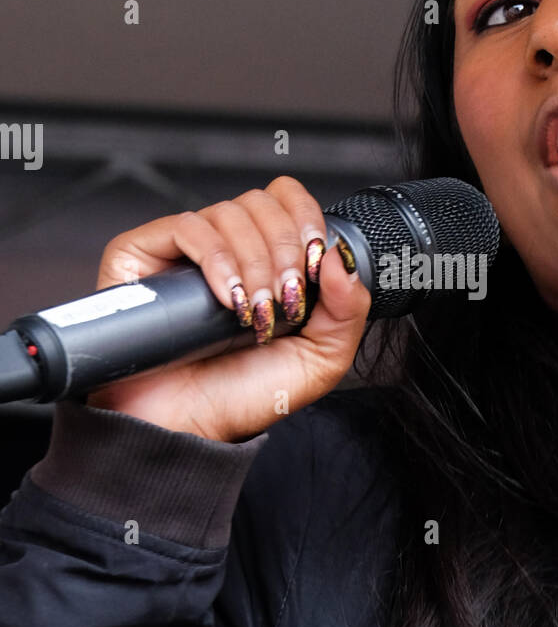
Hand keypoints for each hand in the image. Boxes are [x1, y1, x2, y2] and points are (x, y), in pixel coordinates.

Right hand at [85, 176, 369, 441]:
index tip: (313, 264)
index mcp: (265, 259)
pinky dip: (216, 259)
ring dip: (253, 263)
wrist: (188, 428)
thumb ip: (347, 310)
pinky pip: (188, 227)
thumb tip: (341, 255)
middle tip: (283, 302)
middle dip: (283, 251)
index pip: (287, 199)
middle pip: (262, 202)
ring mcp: (182, 249)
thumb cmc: (242, 396)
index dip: (306, 219)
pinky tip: (225, 299)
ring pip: (229, 213)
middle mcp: (225, 248)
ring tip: (251, 314)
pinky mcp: (142, 253)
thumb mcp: (319, 360)